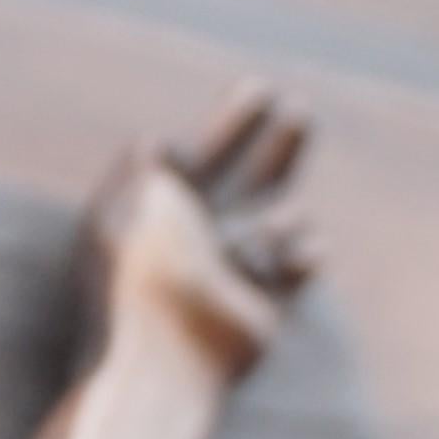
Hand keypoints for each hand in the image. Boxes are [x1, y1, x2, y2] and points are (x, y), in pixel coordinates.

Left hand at [82, 88, 316, 378]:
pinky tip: (295, 257)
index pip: (204, 155)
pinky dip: (304, 253)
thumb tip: (156, 141)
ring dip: (280, 220)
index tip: (261, 88)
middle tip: (301, 110)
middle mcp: (196, 244)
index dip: (234, 122)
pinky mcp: (263, 309)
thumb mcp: (135, 200)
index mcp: (159, 215)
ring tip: (242, 250)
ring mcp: (230, 275)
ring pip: (280, 221)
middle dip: (278, 147)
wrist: (162, 350)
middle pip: (250, 181)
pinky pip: (300, 264)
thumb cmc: (144, 269)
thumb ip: (144, 166)